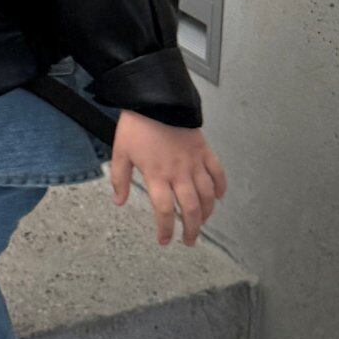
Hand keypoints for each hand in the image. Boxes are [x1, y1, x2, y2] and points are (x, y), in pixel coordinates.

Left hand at [108, 111, 226, 246]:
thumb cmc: (137, 123)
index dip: (165, 229)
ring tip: (201, 223)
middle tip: (189, 240)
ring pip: (207, 195)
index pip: (164, 210)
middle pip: (190, 208)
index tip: (164, 240)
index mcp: (156, 174)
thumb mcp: (120, 151)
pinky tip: (219, 197)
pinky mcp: (204, 150)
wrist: (156, 97)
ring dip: (206, 213)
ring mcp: (194, 162)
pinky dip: (221, 186)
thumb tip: (118, 200)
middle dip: (191, 229)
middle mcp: (178, 172)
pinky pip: (217, 172)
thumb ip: (120, 179)